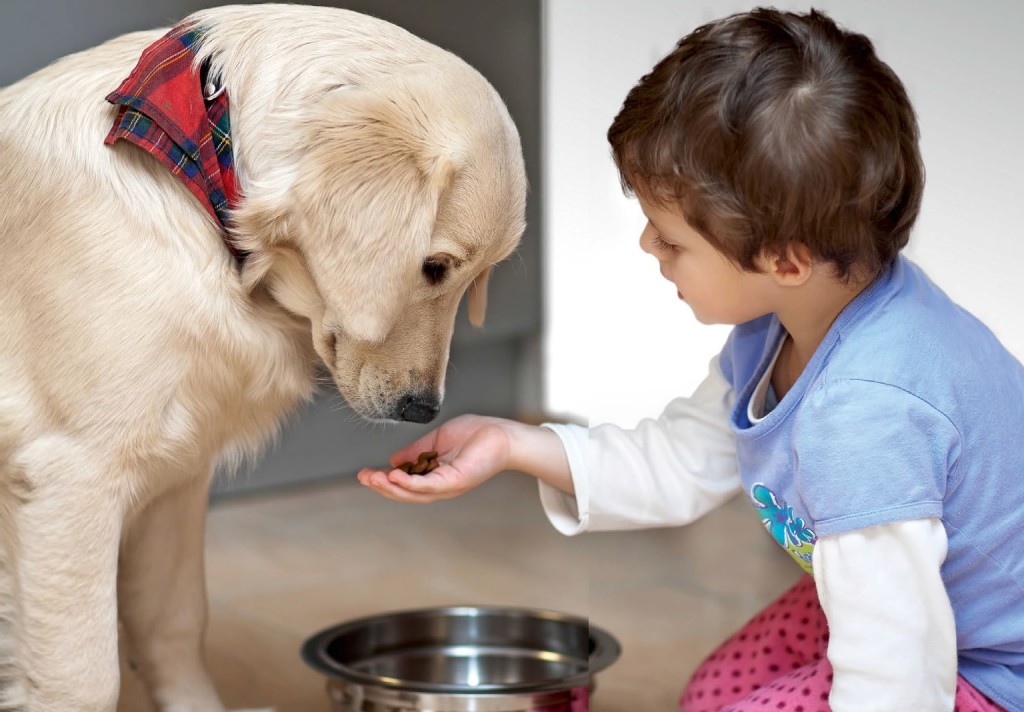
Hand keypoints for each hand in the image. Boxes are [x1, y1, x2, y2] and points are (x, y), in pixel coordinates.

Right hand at [357, 414, 513, 502]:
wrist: (502, 433)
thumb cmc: (476, 435)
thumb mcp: (437, 441)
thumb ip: (416, 451)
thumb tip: (393, 460)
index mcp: (435, 476)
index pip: (405, 484)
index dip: (385, 481)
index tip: (366, 474)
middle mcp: (441, 486)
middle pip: (406, 493)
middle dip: (382, 486)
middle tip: (363, 477)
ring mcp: (449, 486)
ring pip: (414, 493)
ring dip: (391, 487)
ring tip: (373, 478)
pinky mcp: (457, 480)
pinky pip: (429, 485)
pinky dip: (411, 483)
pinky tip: (395, 476)